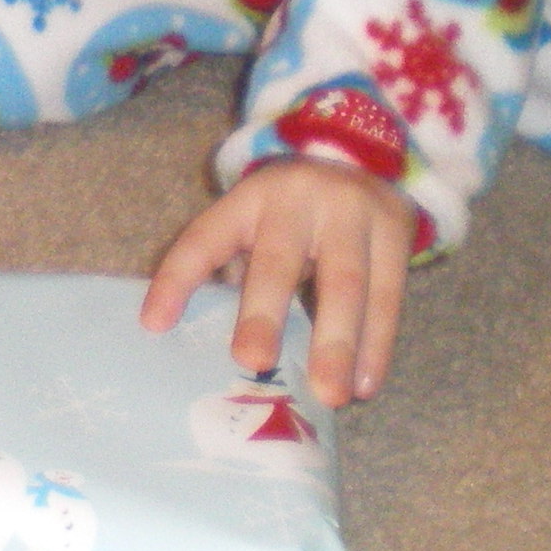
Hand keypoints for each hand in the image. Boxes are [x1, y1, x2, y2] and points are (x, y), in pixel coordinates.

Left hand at [140, 157, 419, 408]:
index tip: (155, 326)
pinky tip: (365, 385)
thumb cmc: (290, 211)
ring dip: (337, 344)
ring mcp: (351, 214)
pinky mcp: (395, 232)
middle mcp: (297, 200)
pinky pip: (387, 295)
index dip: (177, 280)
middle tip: (252, 361)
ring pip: (345, 283)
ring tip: (329, 395)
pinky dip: (377, 344)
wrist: (361, 155)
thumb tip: (188, 338)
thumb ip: (228, 265)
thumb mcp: (253, 218)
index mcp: (248, 199)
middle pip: (278, 260)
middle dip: (263, 312)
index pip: (204, 239)